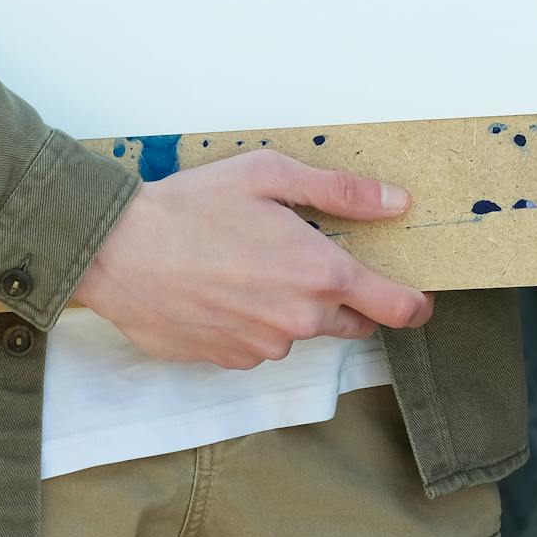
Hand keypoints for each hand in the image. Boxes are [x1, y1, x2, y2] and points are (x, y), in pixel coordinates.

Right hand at [71, 149, 435, 368]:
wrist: (117, 251)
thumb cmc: (191, 206)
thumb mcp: (268, 175)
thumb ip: (340, 192)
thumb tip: (396, 202)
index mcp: (319, 274)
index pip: (395, 308)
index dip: (415, 304)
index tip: (418, 297)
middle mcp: (298, 320)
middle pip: (352, 324)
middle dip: (345, 299)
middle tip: (312, 261)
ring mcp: (261, 347)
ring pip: (300, 332)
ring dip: (292, 307)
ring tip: (249, 265)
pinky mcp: (227, 361)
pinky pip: (258, 343)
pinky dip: (252, 320)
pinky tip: (221, 288)